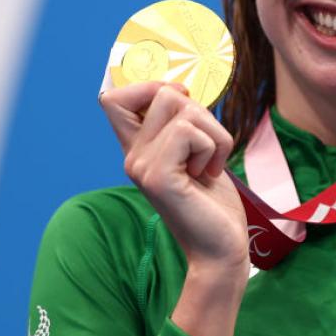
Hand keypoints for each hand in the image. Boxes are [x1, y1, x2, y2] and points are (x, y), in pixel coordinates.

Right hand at [100, 82, 246, 269]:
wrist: (221, 248)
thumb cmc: (213, 203)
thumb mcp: (198, 152)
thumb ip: (183, 123)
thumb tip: (178, 87)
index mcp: (138, 149)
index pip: (114, 98)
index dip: (150, 88)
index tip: (183, 110)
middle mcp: (132, 156)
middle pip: (162, 91)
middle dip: (201, 114)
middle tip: (206, 151)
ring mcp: (141, 166)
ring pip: (182, 107)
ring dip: (214, 133)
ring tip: (210, 166)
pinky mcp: (158, 177)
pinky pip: (189, 131)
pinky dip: (214, 147)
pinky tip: (208, 174)